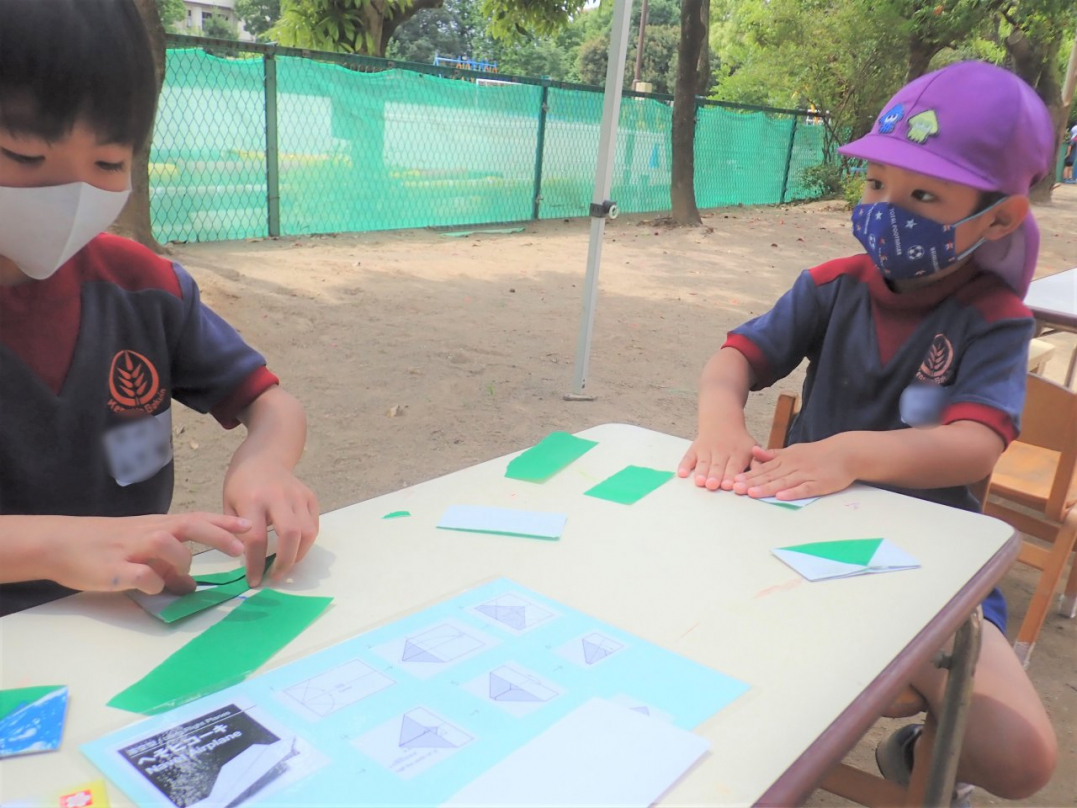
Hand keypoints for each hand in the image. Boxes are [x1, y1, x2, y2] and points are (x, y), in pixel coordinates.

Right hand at [44, 513, 247, 594]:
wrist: (59, 543)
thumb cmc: (105, 545)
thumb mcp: (141, 551)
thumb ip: (168, 566)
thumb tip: (191, 584)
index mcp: (157, 525)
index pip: (197, 519)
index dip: (223, 523)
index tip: (250, 526)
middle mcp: (148, 532)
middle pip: (189, 526)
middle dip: (218, 536)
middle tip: (241, 548)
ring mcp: (131, 550)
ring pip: (167, 545)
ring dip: (180, 560)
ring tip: (179, 575)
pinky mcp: (114, 570)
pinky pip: (141, 575)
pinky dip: (152, 582)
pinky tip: (150, 587)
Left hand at [223, 459, 318, 585]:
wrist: (264, 456)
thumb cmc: (241, 483)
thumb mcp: (228, 504)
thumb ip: (236, 531)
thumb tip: (246, 562)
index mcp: (253, 499)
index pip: (256, 539)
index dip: (256, 564)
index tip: (254, 580)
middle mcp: (278, 497)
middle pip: (289, 535)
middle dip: (284, 562)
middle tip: (275, 577)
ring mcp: (298, 496)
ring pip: (307, 532)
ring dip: (298, 555)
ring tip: (286, 565)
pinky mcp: (310, 497)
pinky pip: (313, 526)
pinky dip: (306, 543)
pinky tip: (294, 549)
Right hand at [677, 427, 757, 490]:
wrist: (722, 421)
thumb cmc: (739, 441)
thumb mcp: (752, 448)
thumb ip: (757, 463)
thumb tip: (762, 474)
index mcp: (737, 454)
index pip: (733, 467)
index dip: (730, 476)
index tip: (728, 485)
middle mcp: (721, 452)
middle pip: (717, 466)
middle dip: (715, 476)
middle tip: (712, 485)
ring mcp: (706, 450)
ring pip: (703, 463)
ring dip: (701, 472)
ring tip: (700, 482)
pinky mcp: (695, 449)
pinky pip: (688, 457)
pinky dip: (684, 465)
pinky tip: (682, 473)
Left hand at [732, 437, 857, 499]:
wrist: (845, 453)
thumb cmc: (817, 454)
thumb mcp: (793, 450)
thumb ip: (773, 454)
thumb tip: (754, 452)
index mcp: (786, 459)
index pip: (764, 469)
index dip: (748, 475)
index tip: (733, 481)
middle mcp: (793, 466)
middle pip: (769, 476)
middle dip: (751, 483)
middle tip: (735, 489)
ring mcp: (805, 475)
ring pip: (783, 482)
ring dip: (767, 488)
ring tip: (752, 493)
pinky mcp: (818, 484)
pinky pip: (804, 489)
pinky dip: (792, 492)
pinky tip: (781, 497)